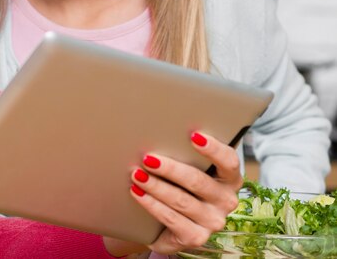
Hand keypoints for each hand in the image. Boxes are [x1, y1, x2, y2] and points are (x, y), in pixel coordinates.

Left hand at [124, 131, 241, 254]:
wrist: (167, 220)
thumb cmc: (179, 182)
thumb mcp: (187, 166)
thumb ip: (184, 151)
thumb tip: (160, 129)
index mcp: (229, 178)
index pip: (229, 161)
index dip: (213, 149)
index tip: (193, 135)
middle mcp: (225, 201)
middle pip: (197, 181)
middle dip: (170, 169)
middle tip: (148, 158)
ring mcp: (212, 222)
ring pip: (181, 200)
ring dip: (156, 186)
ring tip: (137, 174)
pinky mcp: (196, 238)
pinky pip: (171, 219)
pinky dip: (151, 204)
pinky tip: (137, 192)